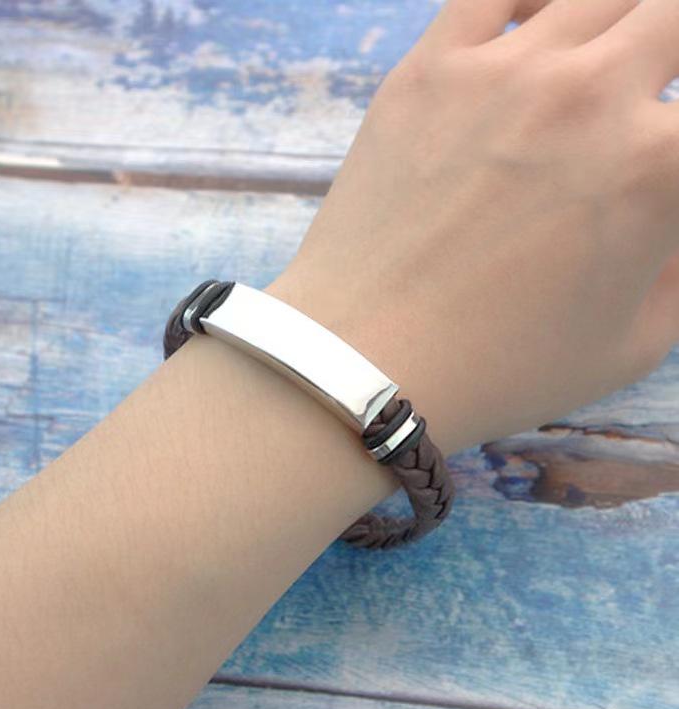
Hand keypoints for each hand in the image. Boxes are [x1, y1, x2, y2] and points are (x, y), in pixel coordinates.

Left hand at [267, 0, 678, 454]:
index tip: (664, 161)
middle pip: (673, 17)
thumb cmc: (499, 368)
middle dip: (674, 53)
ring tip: (601, 75)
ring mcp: (500, 71)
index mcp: (659, 164)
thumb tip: (673, 207)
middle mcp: (589, 94)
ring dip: (620, 29)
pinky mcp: (427, 70)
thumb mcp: (634, 342)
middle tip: (647, 102)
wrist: (366, 359)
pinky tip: (543, 26)